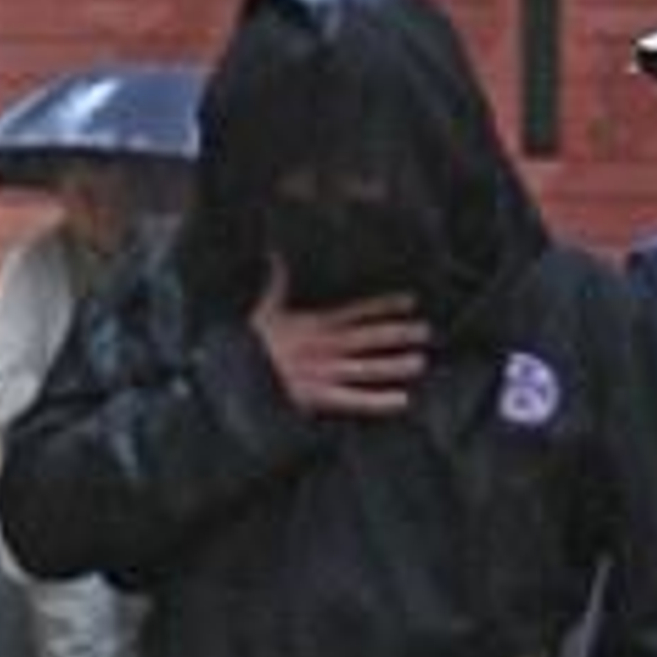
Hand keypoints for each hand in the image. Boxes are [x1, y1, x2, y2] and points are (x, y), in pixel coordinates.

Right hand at [249, 264, 429, 416]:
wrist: (229, 374)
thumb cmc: (244, 344)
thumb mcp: (261, 310)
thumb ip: (274, 283)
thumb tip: (274, 255)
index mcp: (313, 326)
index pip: (356, 312)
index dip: (383, 306)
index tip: (411, 301)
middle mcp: (323, 348)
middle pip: (367, 338)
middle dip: (397, 334)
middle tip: (427, 331)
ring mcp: (322, 373)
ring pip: (365, 368)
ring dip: (393, 365)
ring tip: (421, 362)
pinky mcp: (316, 398)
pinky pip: (352, 401)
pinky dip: (377, 402)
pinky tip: (402, 400)